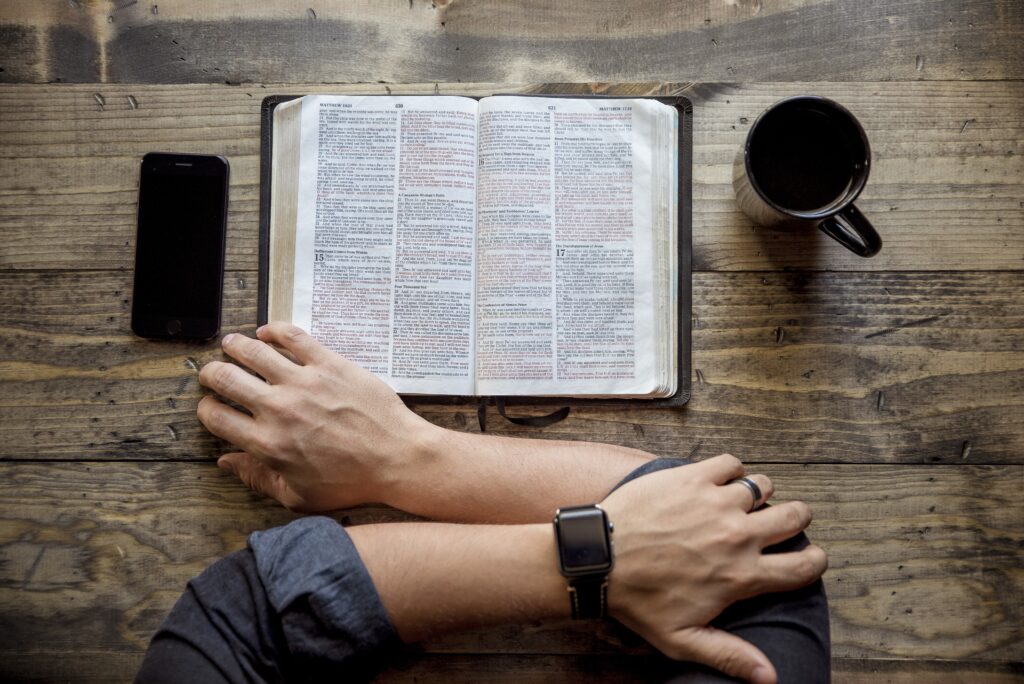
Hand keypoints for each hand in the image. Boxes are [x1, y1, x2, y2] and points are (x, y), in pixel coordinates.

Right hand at [196, 323, 439, 511]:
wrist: (397, 458)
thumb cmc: (352, 482)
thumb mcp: (298, 496)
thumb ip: (257, 478)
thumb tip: (227, 461)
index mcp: (268, 444)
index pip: (217, 418)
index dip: (206, 409)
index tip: (210, 405)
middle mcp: (279, 410)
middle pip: (226, 379)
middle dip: (211, 373)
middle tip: (213, 372)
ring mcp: (304, 383)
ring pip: (253, 351)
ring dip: (235, 346)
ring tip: (232, 344)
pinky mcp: (329, 364)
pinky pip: (293, 337)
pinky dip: (274, 330)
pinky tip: (267, 333)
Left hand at [600, 455, 826, 683]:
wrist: (599, 559)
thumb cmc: (638, 601)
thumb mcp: (682, 640)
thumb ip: (730, 656)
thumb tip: (770, 678)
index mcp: (741, 576)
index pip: (803, 567)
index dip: (815, 562)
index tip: (811, 558)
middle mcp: (737, 535)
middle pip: (794, 518)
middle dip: (796, 520)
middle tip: (784, 523)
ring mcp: (715, 502)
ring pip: (764, 486)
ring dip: (762, 494)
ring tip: (747, 503)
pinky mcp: (692, 477)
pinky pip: (731, 463)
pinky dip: (732, 470)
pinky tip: (721, 481)